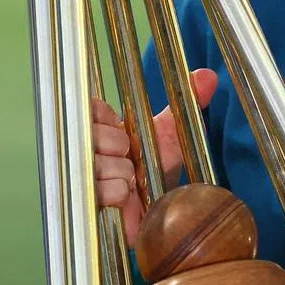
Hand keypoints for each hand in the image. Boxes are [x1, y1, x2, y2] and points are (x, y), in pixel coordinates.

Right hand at [92, 67, 217, 245]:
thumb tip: (208, 75)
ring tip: (128, 179)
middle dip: (122, 150)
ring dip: (123, 173)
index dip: (112, 123)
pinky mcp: (81, 204)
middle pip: (97, 136)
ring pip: (100, 162)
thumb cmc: (155, 170)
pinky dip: (121, 192)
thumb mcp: (171, 133)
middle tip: (130, 161)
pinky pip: (104, 189)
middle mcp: (79, 149)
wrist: (154, 209)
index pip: (92, 110)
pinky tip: (125, 195)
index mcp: (95, 127)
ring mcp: (76, 176)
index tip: (124, 134)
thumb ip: (186, 101)